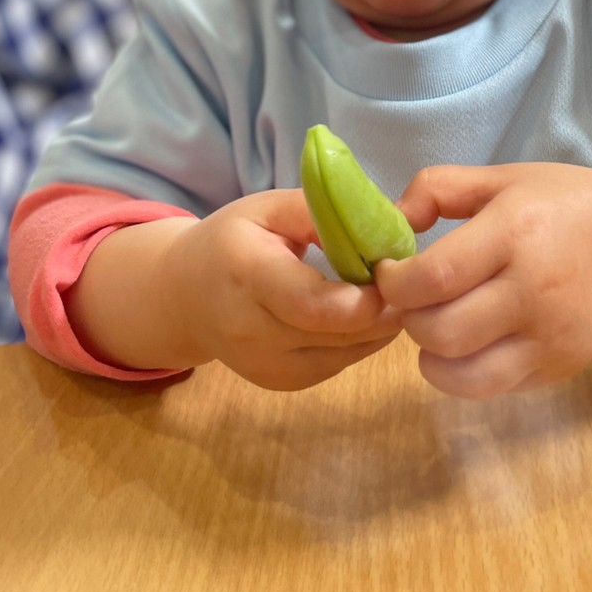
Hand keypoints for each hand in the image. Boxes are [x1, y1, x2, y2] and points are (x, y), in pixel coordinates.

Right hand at [163, 189, 402, 390]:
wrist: (185, 296)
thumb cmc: (232, 240)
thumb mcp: (268, 208)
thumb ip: (319, 212)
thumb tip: (377, 226)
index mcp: (247, 275)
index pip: (312, 304)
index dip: (363, 297)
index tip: (391, 270)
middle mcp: (252, 331)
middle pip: (338, 334)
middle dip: (383, 310)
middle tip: (406, 281)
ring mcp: (265, 366)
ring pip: (346, 355)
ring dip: (378, 328)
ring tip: (386, 294)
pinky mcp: (281, 383)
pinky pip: (338, 365)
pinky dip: (360, 341)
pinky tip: (361, 315)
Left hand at [374, 163, 591, 398]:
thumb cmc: (558, 203)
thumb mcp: (498, 178)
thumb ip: (435, 189)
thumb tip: (389, 224)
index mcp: (515, 232)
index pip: (435, 277)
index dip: (395, 284)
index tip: (390, 273)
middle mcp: (534, 289)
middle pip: (442, 331)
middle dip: (409, 319)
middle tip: (413, 300)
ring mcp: (550, 337)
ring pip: (463, 374)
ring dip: (431, 355)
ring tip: (436, 325)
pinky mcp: (560, 366)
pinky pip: (492, 387)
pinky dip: (462, 374)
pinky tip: (466, 344)